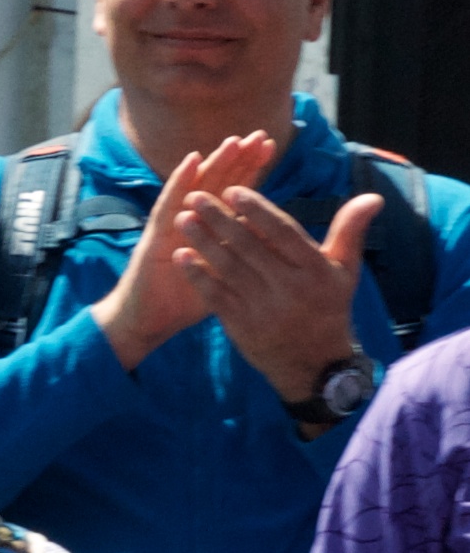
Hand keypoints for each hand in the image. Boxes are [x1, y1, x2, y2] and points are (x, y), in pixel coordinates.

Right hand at [91, 130, 277, 370]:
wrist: (147, 320)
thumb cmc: (186, 299)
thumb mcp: (224, 274)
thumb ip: (243, 252)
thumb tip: (275, 238)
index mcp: (211, 228)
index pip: (233, 193)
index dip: (250, 169)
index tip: (270, 146)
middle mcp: (191, 220)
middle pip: (218, 183)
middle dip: (238, 158)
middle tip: (259, 135)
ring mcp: (171, 224)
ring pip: (196, 187)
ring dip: (215, 163)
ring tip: (233, 141)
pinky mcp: (155, 235)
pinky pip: (168, 203)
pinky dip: (180, 181)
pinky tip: (192, 160)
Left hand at [171, 184, 377, 413]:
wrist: (314, 363)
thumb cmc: (329, 306)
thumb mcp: (345, 270)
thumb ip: (350, 231)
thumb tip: (372, 197)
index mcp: (315, 270)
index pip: (283, 232)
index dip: (257, 210)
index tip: (233, 190)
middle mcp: (290, 288)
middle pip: (249, 247)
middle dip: (219, 220)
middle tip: (194, 197)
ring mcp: (263, 308)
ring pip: (228, 268)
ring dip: (202, 242)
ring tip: (182, 219)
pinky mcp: (241, 325)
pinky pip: (215, 295)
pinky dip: (197, 275)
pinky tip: (180, 256)